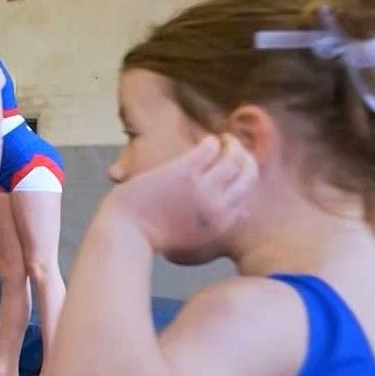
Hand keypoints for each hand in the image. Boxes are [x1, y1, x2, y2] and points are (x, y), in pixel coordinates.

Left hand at [104, 134, 257, 259]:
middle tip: (236, 148)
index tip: (240, 167)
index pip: (248, 193)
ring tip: (225, 139)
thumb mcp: (197, 236)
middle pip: (248, 174)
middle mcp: (217, 205)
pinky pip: (209, 149)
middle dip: (246, 157)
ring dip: (232, 145)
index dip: (247, 176)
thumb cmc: (155, 233)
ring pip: (233, 158)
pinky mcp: (183, 172)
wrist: (126, 231)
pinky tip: (208, 140)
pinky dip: (212, 142)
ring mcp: (202, 188)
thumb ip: (221, 223)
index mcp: (221, 222)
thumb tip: (245, 211)